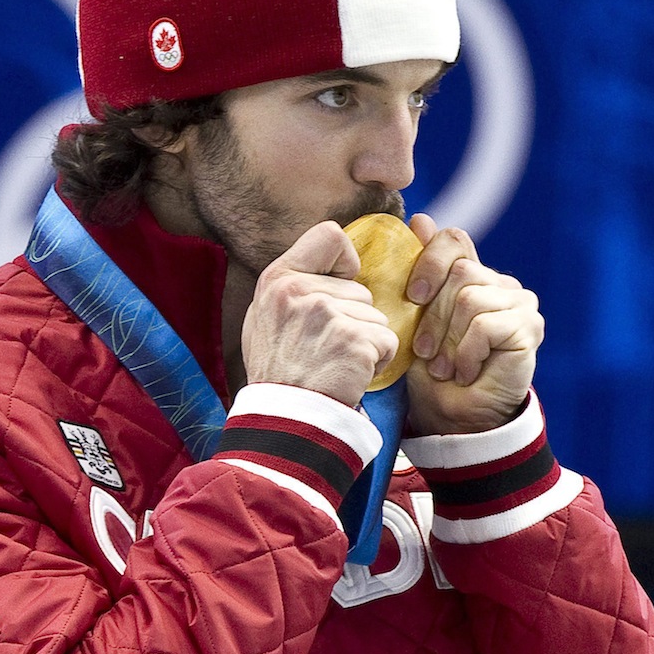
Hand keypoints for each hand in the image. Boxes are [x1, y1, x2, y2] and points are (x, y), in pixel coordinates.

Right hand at [242, 221, 398, 407]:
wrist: (284, 418)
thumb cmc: (277, 370)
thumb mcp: (265, 317)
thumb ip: (292, 287)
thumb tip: (328, 268)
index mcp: (278, 278)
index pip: (330, 235)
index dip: (344, 261)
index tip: (338, 285)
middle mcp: (300, 290)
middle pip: (360, 290)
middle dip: (353, 319)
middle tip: (325, 347)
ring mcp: (328, 314)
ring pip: (376, 317)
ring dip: (365, 342)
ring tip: (334, 362)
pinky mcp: (354, 340)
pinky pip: (388, 341)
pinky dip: (378, 361)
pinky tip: (350, 374)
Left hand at [403, 213, 543, 433]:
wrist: (452, 414)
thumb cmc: (428, 367)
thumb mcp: (412, 316)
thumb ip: (419, 270)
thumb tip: (420, 219)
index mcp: (470, 274)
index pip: (453, 239)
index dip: (429, 261)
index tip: (412, 297)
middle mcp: (498, 283)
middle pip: (458, 273)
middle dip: (432, 317)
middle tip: (425, 352)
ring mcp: (519, 303)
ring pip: (470, 298)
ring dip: (447, 339)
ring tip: (442, 366)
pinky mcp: (529, 327)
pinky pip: (486, 324)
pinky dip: (466, 352)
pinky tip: (464, 371)